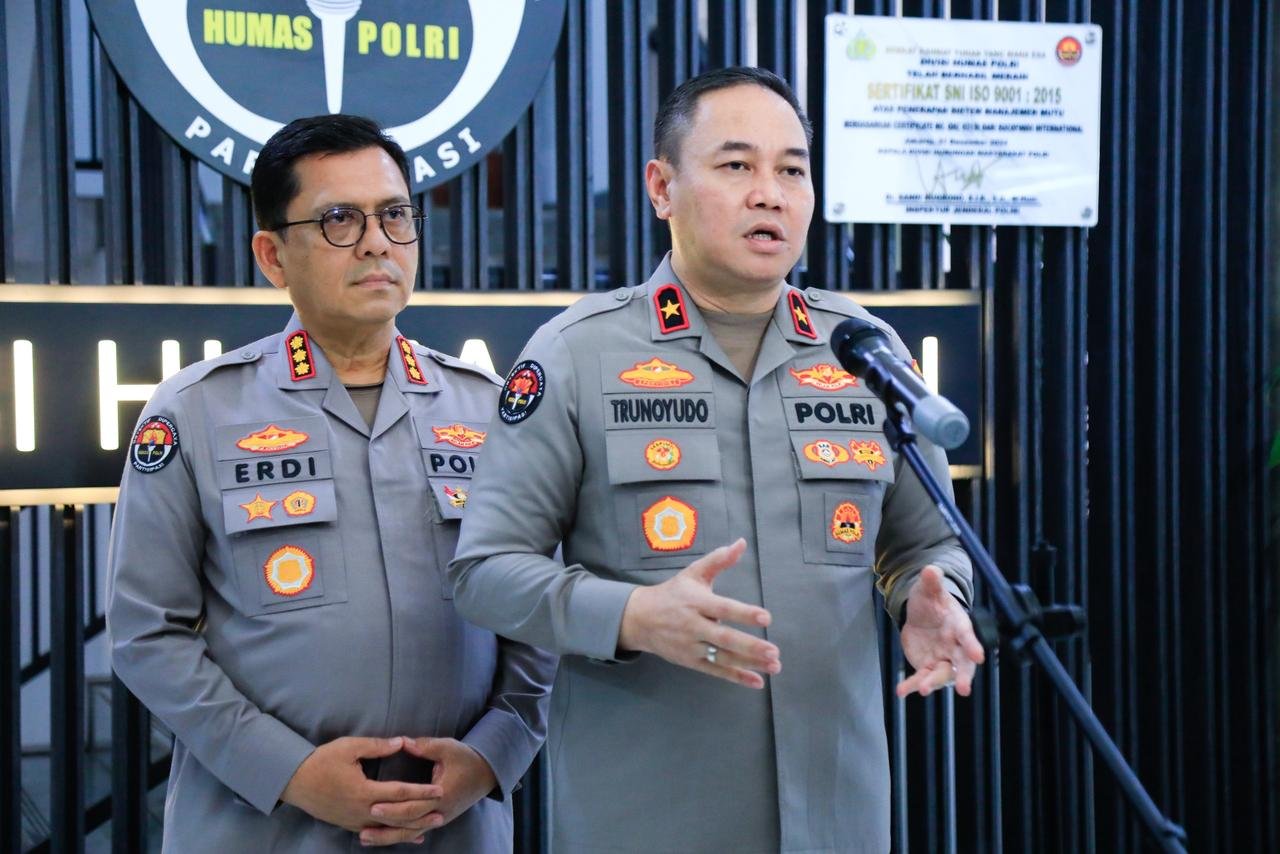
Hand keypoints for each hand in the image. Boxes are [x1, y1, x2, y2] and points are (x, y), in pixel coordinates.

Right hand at [280, 736, 441, 836]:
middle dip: (422, 814)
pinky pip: (376, 833)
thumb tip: (401, 741)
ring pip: (389, 829)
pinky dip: (393, 835)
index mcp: (364, 791)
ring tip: (431, 825)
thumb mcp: (349, 747)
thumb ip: (377, 746)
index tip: (439, 790)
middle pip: (398, 816)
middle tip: (442, 811)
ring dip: (411, 828)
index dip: (421, 792)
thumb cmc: (321, 761)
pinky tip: (407, 836)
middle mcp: (362, 811)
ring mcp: (355, 821)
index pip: (400, 793)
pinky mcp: (349, 825)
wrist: (294, 782)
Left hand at [360, 738, 497, 845]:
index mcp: (442, 793)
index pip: (414, 805)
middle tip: (362, 827)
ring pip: (411, 833)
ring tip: (365, 838)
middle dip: (385, 826)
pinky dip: (399, 836)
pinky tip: (383, 838)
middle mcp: (440, 811)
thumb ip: (425, 746)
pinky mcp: (437, 819)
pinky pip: (416, 831)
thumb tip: (402, 742)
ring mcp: (439, 818)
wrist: (485, 773)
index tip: (372, 805)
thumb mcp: (447, 747)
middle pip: (409, 823)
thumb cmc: (465, 758)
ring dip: (388, 837)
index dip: (393, 806)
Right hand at [618, 538, 780, 687]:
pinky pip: (715, 671)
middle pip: (724, 637)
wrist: (639, 619)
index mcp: (696, 601)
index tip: (765, 617)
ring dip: (749, 663)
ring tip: (774, 666)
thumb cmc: (673, 594)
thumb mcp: (693, 573)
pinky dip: (736, 677)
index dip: (743, 613)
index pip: (722, 608)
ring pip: (722, 657)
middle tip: (774, 651)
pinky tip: (757, 682)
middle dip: (750, 646)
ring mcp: (691, 646)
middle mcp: (693, 625)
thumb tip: (741, 543)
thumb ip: (718, 560)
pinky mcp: (690, 661)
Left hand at [896, 565, 985, 697]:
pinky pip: (921, 678)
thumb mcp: (929, 589)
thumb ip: (932, 582)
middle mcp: (954, 647)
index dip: (973, 646)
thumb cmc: (932, 602)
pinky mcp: (927, 667)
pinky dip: (912, 685)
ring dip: (933, 683)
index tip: (979, 656)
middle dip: (963, 676)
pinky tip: (902, 691)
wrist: (920, 615)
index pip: (968, 637)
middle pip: (962, 664)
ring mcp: (942, 659)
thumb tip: (931, 569)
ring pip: (941, 675)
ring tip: (923, 690)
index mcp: (959, 627)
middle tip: (963, 688)